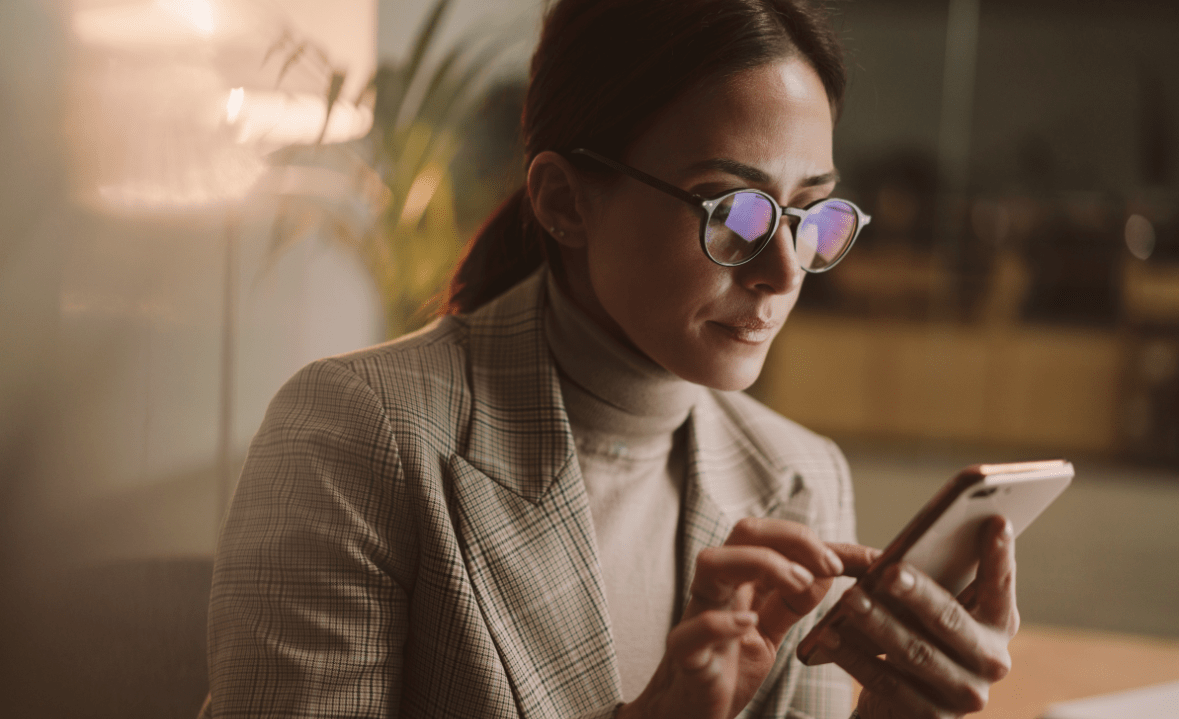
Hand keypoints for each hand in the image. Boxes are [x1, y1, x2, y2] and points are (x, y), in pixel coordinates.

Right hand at [618, 518, 876, 718]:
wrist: (688, 712)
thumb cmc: (726, 668)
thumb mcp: (770, 632)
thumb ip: (793, 603)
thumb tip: (827, 574)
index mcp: (741, 581)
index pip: (776, 539)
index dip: (823, 542)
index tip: (869, 560)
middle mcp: (719, 589)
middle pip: (744, 532)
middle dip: (792, 538)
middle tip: (831, 565)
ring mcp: (698, 616)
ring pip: (711, 562)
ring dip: (761, 563)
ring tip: (798, 586)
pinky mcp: (686, 655)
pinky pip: (692, 630)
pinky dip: (721, 622)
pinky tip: (748, 624)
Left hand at [818, 516, 1018, 718]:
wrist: (904, 707)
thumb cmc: (920, 636)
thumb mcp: (933, 608)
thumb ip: (932, 580)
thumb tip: (907, 548)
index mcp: (999, 624)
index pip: (1001, 586)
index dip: (999, 556)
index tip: (994, 519)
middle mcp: (992, 661)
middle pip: (951, 621)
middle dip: (919, 595)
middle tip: (889, 571)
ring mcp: (964, 695)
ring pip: (917, 653)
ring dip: (879, 623)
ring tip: (850, 598)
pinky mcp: (931, 718)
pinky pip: (887, 682)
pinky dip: (856, 657)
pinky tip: (829, 636)